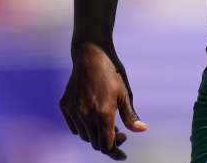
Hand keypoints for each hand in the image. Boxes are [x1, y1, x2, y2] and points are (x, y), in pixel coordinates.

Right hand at [59, 42, 148, 159]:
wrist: (90, 54)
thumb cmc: (111, 71)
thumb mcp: (124, 93)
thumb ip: (130, 115)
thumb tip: (142, 130)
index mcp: (103, 114)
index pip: (107, 145)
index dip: (115, 151)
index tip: (122, 154)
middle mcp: (86, 115)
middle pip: (95, 143)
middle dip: (108, 143)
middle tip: (120, 134)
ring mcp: (73, 111)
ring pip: (84, 136)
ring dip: (96, 136)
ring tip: (107, 124)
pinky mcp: (65, 105)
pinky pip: (74, 126)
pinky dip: (83, 128)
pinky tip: (92, 119)